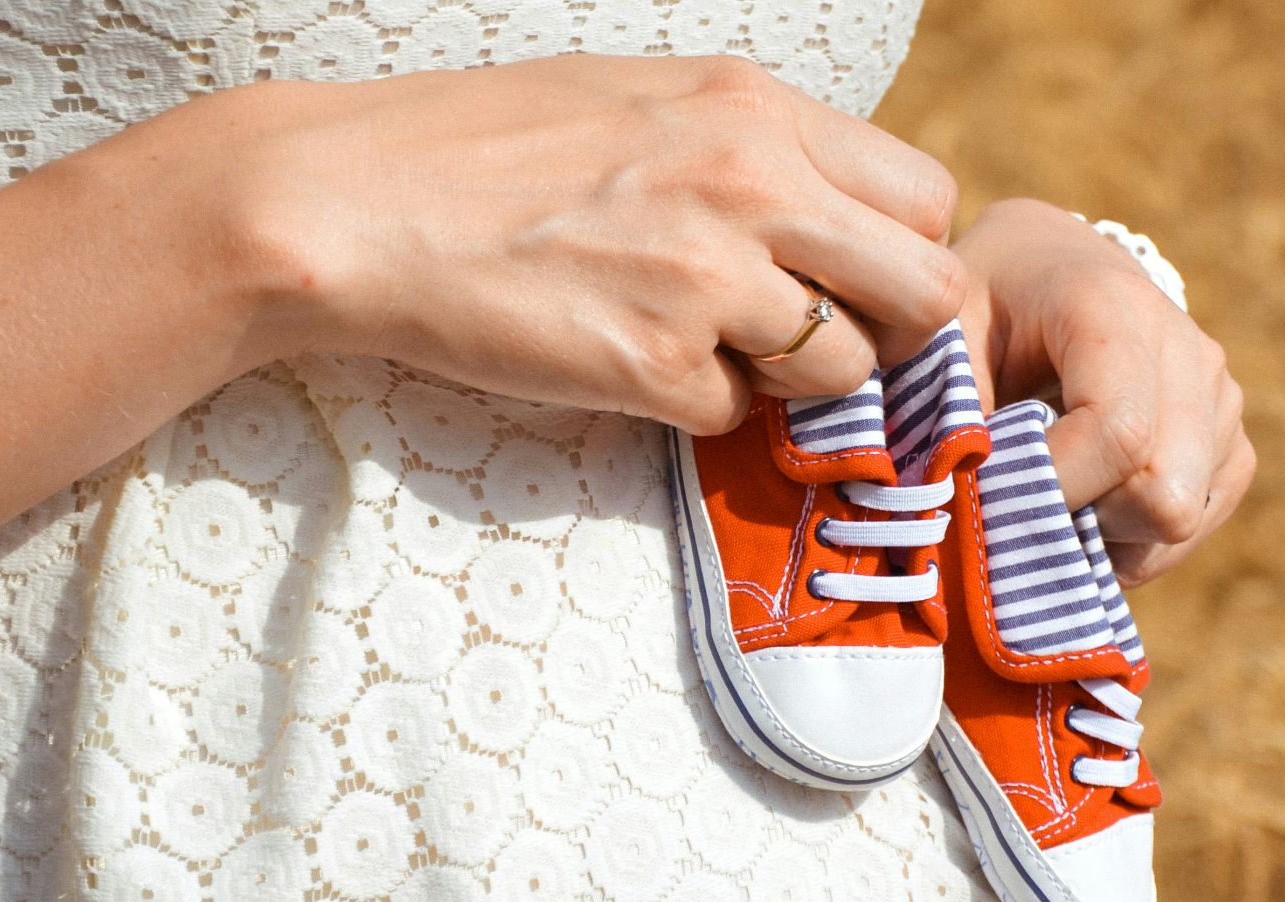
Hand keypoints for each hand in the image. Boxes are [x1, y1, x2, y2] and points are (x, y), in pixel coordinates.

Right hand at [213, 54, 964, 433]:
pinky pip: (737, 419)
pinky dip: (698, 410)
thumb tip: (835, 210)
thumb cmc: (486, 146)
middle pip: (929, 293)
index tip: (856, 278)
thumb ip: (754, 145)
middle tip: (826, 342)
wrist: (355, 204)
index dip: (903, 252)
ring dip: (795, 384)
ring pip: (845, 372)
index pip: (926, 196)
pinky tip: (632, 364)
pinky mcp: (652, 365)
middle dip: (890, 333)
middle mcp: (754, 185)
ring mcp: (707, 280)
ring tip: (711, 351)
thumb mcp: (643, 99)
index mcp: (755, 110)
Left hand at [954, 198, 1253, 585]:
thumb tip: (954, 511)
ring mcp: (1221, 395)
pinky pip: (1195, 524)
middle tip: (1022, 497)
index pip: (1119, 433)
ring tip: (1053, 491)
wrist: (1049, 268)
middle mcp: (1186, 347)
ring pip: (1180, 518)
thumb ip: (949, 414)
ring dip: (1107, 532)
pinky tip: (1090, 501)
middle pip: (1164, 493)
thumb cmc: (985, 308)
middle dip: (1083, 519)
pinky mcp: (1233, 440)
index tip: (996, 497)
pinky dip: (1136, 538)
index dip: (1056, 490)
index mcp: (1110, 308)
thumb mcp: (945, 337)